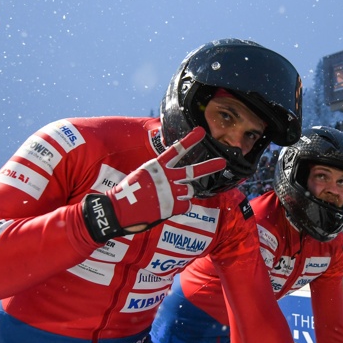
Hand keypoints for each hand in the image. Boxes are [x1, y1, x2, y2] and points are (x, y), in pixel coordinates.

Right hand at [82, 127, 225, 241]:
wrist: (120, 210)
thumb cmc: (127, 194)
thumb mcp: (142, 176)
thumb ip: (159, 175)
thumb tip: (173, 178)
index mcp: (156, 166)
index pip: (176, 150)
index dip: (190, 140)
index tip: (201, 132)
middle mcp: (166, 178)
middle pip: (192, 171)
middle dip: (209, 166)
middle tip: (223, 162)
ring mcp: (170, 192)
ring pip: (190, 190)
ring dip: (185, 192)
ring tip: (174, 195)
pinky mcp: (171, 206)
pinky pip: (186, 205)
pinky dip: (181, 206)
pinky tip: (171, 206)